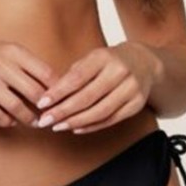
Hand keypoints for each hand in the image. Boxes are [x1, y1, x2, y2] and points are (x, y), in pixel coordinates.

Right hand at [0, 37, 53, 128]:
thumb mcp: (4, 51)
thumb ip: (26, 65)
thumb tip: (55, 86)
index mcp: (12, 50)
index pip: (46, 73)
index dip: (57, 91)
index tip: (60, 101)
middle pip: (34, 92)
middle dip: (45, 109)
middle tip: (49, 117)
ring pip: (16, 107)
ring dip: (28, 119)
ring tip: (33, 122)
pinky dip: (7, 122)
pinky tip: (10, 121)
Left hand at [33, 41, 161, 133]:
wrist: (144, 62)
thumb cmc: (108, 61)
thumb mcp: (91, 59)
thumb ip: (72, 75)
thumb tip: (49, 96)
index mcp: (103, 57)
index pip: (77, 77)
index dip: (58, 92)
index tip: (41, 103)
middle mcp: (119, 72)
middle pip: (87, 97)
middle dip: (63, 111)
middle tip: (45, 120)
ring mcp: (131, 89)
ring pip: (100, 111)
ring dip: (76, 122)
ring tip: (58, 126)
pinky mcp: (136, 104)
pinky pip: (111, 119)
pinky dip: (92, 126)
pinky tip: (76, 128)